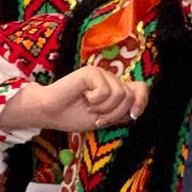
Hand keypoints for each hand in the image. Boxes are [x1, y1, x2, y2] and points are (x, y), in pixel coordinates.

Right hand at [0, 67, 148, 131]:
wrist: (50, 113)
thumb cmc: (73, 116)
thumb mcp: (103, 119)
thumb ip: (120, 113)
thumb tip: (135, 111)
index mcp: (115, 89)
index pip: (140, 89)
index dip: (141, 101)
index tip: (132, 115)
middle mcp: (111, 79)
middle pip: (129, 96)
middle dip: (115, 113)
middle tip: (98, 118)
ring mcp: (101, 74)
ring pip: (119, 94)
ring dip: (104, 109)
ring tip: (89, 108)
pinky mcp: (91, 72)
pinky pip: (105, 90)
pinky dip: (95, 100)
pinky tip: (84, 98)